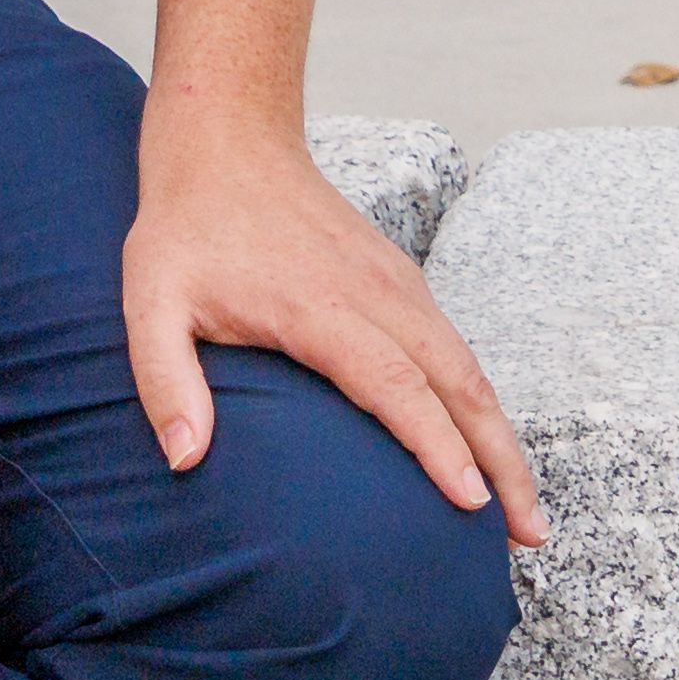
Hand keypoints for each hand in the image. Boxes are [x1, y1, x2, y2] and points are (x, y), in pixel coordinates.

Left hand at [125, 109, 542, 546]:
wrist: (229, 145)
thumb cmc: (186, 229)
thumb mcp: (149, 302)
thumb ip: (164, 380)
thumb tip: (185, 460)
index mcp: (321, 307)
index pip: (397, 384)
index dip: (437, 446)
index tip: (470, 502)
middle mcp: (377, 295)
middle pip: (460, 385)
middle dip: (502, 461)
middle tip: (529, 533)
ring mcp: (399, 285)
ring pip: (470, 369)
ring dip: (504, 439)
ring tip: (524, 511)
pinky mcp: (403, 282)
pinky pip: (456, 350)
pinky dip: (482, 404)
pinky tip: (487, 446)